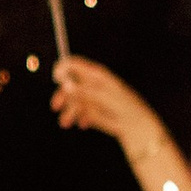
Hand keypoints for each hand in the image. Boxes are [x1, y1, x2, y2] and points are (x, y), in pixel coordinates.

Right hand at [50, 57, 165, 157]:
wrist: (134, 125)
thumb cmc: (124, 107)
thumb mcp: (103, 97)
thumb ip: (84, 91)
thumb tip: (66, 85)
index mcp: (96, 75)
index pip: (74, 65)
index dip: (63, 68)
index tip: (57, 78)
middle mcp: (91, 84)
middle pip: (69, 84)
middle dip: (62, 95)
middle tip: (56, 106)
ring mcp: (90, 97)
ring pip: (71, 100)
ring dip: (68, 111)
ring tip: (67, 122)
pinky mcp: (90, 110)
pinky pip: (77, 112)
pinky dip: (78, 118)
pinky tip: (85, 124)